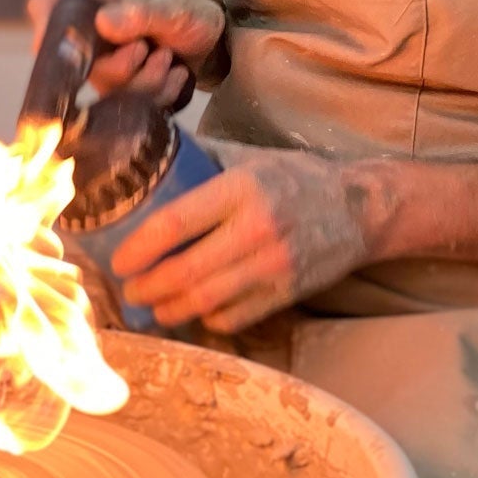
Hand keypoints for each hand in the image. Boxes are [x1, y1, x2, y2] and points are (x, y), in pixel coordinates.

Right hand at [25, 0, 224, 110]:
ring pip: (106, 91)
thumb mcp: (172, 8)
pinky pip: (128, 108)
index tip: (68, 42)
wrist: (212, 40)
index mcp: (91, 4)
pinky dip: (158, 96)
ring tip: (169, 59)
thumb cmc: (186, 12)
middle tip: (146, 49)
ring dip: (145, 81)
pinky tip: (175, 76)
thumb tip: (102, 22)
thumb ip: (140, 14)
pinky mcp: (119, 94)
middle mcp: (88, 39)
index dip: (46, 27)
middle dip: (119, 67)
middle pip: (76, 66)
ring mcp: (101, 69)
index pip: (46, 8)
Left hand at [111, 149, 385, 332]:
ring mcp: (274, 265)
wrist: (359, 209)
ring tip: (152, 307)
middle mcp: (257, 229)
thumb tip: (147, 159)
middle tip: (130, 291)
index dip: (139, 248)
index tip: (119, 261)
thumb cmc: (295, 178)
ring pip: (206, 300)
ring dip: (170, 309)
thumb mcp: (249, 157)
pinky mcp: (288, 292)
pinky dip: (208, 319)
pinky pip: (236, 316)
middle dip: (147, 288)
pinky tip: (194, 312)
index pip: (175, 223)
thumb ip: (203, 160)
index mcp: (240, 189)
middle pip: (185, 271)